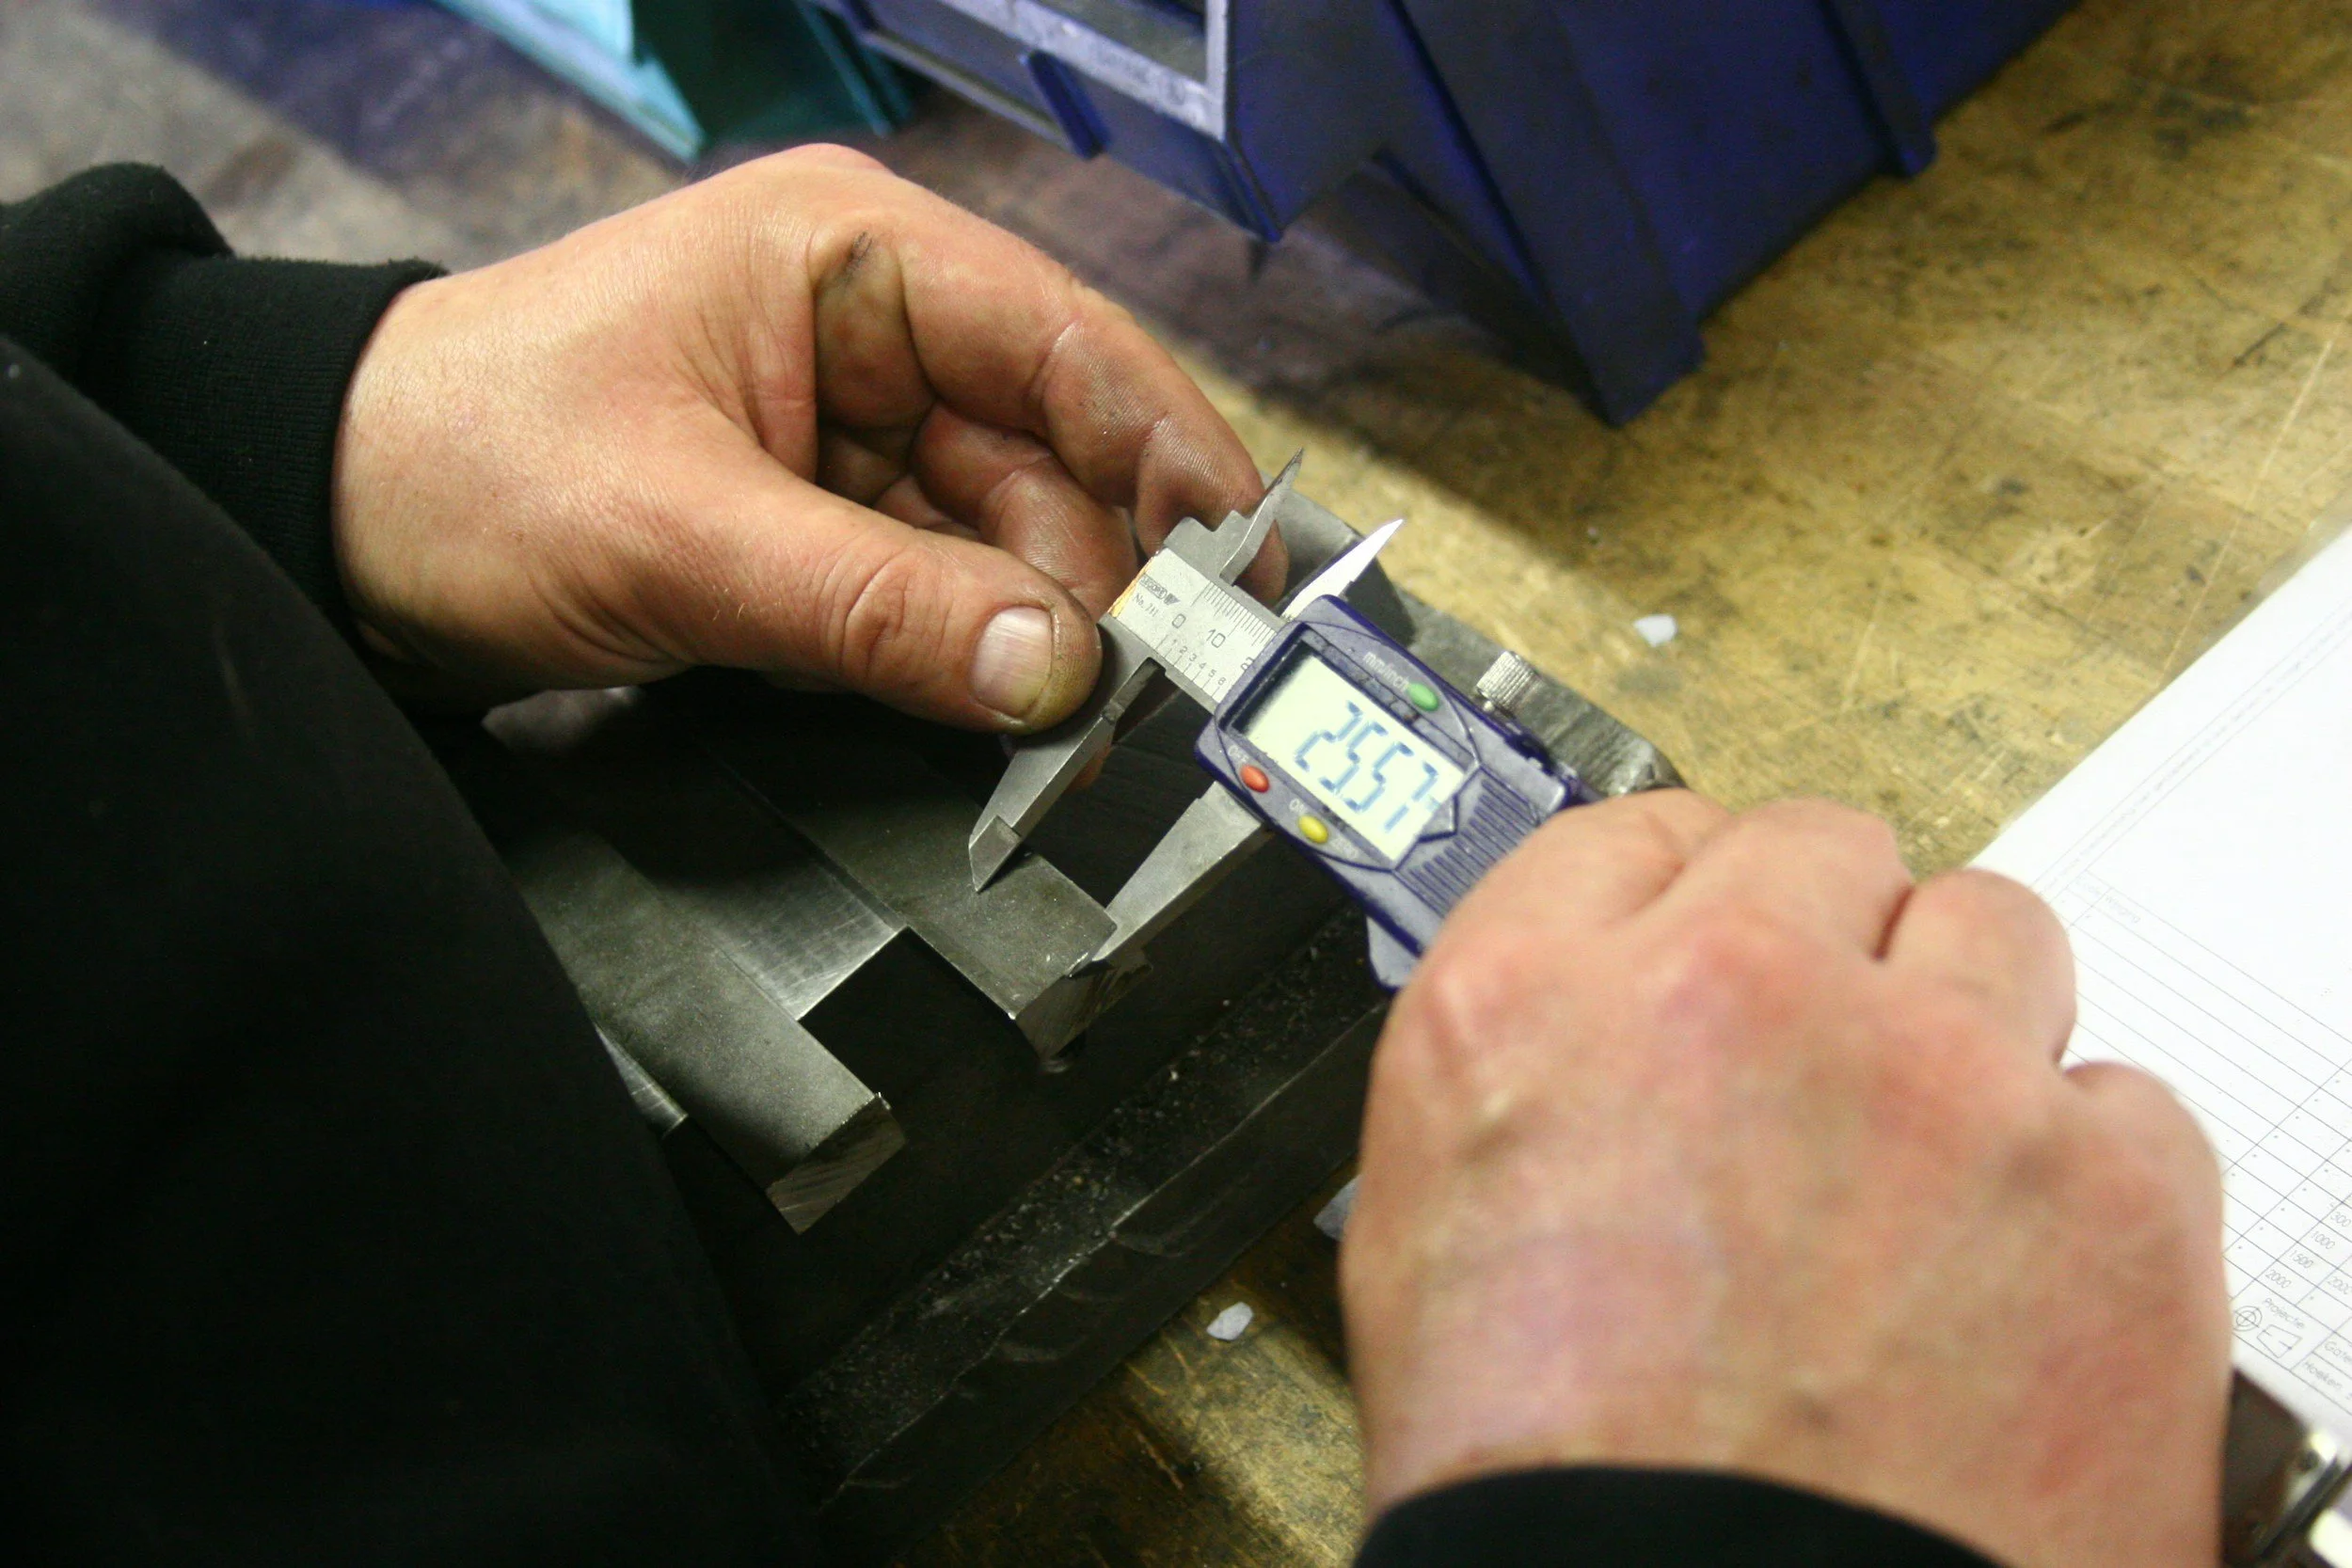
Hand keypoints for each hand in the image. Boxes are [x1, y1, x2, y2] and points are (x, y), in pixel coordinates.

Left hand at [330, 146, 1279, 727]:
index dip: (1170, 451)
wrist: (325, 529)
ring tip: (1070, 733)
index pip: (1064, 343)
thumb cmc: (457, 462)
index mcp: (847, 260)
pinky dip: (971, 660)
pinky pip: (940, 597)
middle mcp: (872, 335)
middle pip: (1054, 461)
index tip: (1240, 562)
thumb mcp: (676, 534)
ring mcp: (851, 438)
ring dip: (1038, 638)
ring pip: (1007, 544)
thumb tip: (1055, 670)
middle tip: (1145, 699)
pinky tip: (999, 715)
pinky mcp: (825, 529)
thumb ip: (875, 608)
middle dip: (1101, 580)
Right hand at [1342, 794, 2228, 1567]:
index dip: (1682, 892)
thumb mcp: (1420, 1238)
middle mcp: (1732, 994)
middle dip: (1824, 940)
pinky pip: (2122, 1103)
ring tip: (1931, 1166)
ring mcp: (1937, 1076)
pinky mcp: (2109, 1185)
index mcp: (1533, 1005)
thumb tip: (1587, 1021)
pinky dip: (2080, 1176)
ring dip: (1959, 1021)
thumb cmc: (1553, 1487)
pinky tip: (2015, 1275)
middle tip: (1826, 1061)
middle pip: (1819, 847)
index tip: (1722, 928)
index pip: (1634, 832)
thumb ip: (1517, 1072)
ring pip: (1990, 930)